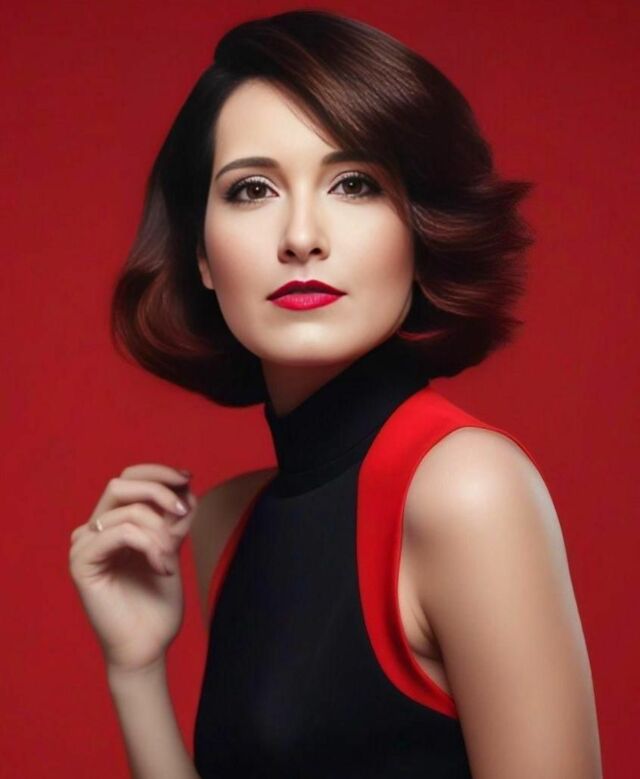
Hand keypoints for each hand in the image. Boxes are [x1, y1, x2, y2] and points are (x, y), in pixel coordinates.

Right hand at [68, 463, 197, 672]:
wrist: (147, 646)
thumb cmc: (158, 601)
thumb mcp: (172, 546)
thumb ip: (173, 517)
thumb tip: (184, 483)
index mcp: (112, 523)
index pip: (129, 478)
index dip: (158, 472)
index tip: (188, 478)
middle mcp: (93, 529)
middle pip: (121, 483)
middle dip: (159, 491)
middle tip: (183, 512)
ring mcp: (83, 545)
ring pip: (127, 510)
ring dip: (160, 530)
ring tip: (171, 558)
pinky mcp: (81, 563)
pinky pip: (119, 532)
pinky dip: (150, 545)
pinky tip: (163, 567)